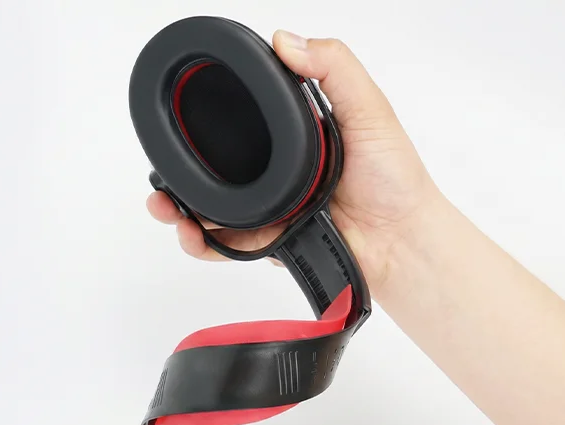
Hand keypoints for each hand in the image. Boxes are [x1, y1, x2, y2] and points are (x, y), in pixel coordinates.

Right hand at [147, 31, 439, 297]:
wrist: (402, 242)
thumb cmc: (394, 179)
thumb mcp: (369, 108)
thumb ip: (334, 68)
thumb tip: (284, 39)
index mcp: (295, 138)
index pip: (243, 126)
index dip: (210, 125)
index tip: (183, 121)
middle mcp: (278, 174)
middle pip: (218, 172)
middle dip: (182, 177)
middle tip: (161, 180)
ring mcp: (274, 211)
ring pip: (217, 211)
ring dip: (184, 212)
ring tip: (167, 209)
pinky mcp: (276, 245)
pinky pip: (234, 246)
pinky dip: (208, 244)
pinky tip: (193, 236)